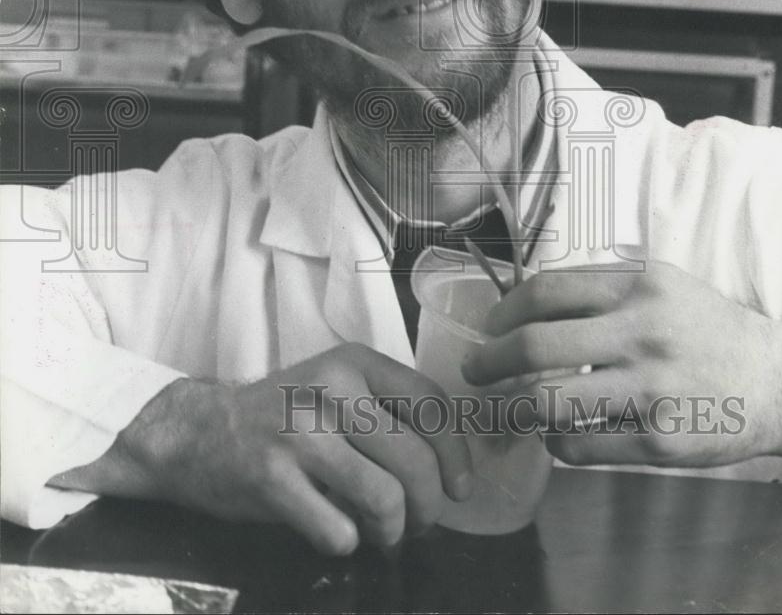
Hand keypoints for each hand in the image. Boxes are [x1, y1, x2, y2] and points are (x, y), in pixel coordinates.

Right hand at [59, 343, 471, 554]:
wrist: (198, 430)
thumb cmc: (284, 414)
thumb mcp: (338, 389)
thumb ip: (388, 412)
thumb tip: (448, 469)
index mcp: (355, 362)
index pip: (430, 403)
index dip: (455, 453)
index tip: (459, 488)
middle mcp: (332, 388)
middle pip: (415, 461)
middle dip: (427, 507)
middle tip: (418, 522)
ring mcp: (300, 432)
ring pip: (385, 500)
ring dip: (392, 531)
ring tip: (382, 532)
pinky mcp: (272, 478)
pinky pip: (339, 531)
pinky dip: (347, 542)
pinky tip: (336, 532)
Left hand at [461, 261, 781, 468]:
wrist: (776, 382)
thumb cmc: (706, 328)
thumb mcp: (663, 285)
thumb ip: (605, 286)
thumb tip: (529, 301)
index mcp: (638, 286)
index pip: (547, 291)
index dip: (504, 310)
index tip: (490, 326)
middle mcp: (642, 331)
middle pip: (534, 344)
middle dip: (488, 359)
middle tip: (475, 369)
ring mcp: (651, 388)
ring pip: (549, 401)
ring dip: (514, 406)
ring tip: (508, 407)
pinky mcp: (659, 439)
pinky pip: (579, 446)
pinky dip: (555, 442)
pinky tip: (558, 434)